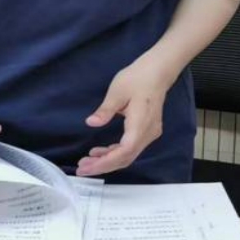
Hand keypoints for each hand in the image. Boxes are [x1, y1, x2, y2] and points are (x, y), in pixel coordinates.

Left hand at [77, 58, 173, 176]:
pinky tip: (100, 152)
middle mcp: (148, 133)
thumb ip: (105, 110)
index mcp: (141, 124)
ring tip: (87, 161)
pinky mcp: (147, 131)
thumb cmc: (137, 78)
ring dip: (108, 160)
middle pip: (126, 158)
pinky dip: (115, 152)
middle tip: (82, 168)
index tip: (88, 166)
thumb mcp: (117, 91)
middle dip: (103, 165)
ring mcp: (149, 133)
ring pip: (128, 155)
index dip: (106, 162)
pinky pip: (131, 148)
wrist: (157, 72)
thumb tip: (91, 123)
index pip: (124, 151)